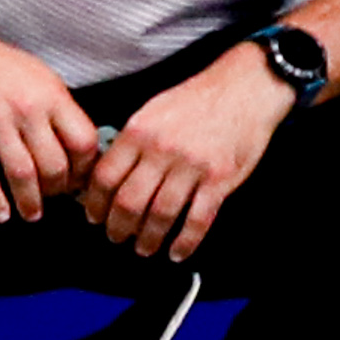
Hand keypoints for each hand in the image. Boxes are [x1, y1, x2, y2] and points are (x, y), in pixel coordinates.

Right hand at [0, 14, 100, 223]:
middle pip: (55, 164)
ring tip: (31, 212)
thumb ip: (57, 111)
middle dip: (57, 190)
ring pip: (23, 174)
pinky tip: (0, 212)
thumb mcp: (38, 78)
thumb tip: (78, 148)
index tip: (79, 180)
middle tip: (53, 198)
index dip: (85, 168)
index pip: (82, 142)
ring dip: (30, 201)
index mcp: (50, 95)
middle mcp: (26, 108)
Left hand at [79, 44, 292, 261]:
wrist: (245, 88)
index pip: (105, 177)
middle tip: (116, 237)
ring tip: (144, 248)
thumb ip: (130, 143)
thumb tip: (106, 176)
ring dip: (149, 238)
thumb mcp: (152, 111)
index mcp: (139, 131)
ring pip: (160, 215)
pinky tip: (178, 251)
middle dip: (118, 227)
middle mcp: (162, 149)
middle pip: (128, 201)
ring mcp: (192, 165)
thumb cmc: (197, 100)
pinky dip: (185, 242)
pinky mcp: (220, 178)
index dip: (95, 204)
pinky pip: (197, 219)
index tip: (94, 217)